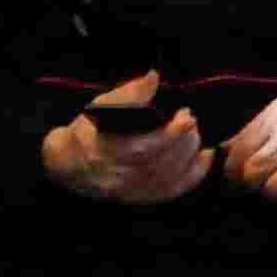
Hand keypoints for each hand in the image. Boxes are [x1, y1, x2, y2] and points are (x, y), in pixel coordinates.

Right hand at [41, 75, 209, 205]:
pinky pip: (175, 190)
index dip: (171, 133)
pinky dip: (195, 174)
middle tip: (190, 119)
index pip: (145, 148)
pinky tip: (204, 155)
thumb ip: (131, 93)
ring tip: (193, 133)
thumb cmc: (90, 129)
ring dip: (189, 153)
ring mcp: (132, 192)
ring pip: (170, 178)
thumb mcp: (103, 106)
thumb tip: (154, 77)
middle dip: (183, 140)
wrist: (71, 163)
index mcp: (107, 152)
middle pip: (161, 163)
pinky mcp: (142, 198)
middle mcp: (120, 178)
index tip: (185, 115)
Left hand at [217, 72, 276, 204]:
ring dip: (268, 191)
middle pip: (251, 174)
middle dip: (246, 181)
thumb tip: (227, 147)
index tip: (233, 173)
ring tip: (275, 185)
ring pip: (271, 190)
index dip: (231, 167)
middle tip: (250, 183)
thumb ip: (256, 127)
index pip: (238, 151)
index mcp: (273, 120)